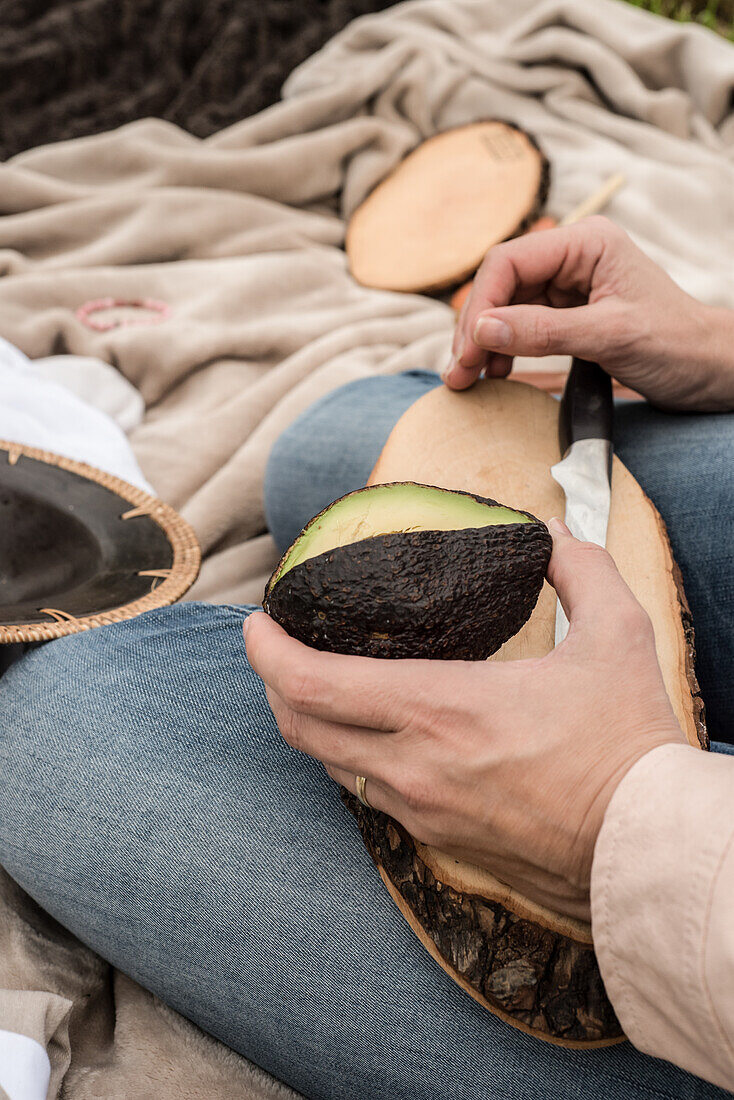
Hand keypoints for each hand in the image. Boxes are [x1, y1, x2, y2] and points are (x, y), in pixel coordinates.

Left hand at [244, 519, 684, 921]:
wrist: (646, 850)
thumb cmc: (628, 746)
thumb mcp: (617, 637)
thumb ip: (581, 569)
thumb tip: (555, 531)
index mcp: (440, 709)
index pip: (313, 684)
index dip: (266, 652)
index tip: (255, 623)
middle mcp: (413, 766)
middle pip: (299, 727)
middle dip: (272, 684)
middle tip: (275, 648)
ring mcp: (420, 811)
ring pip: (327, 766)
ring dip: (307, 723)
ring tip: (314, 685)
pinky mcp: (437, 841)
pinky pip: (367, 796)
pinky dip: (349, 759)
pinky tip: (370, 737)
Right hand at [445, 216, 733, 412]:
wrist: (709, 371)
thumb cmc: (675, 345)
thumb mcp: (609, 337)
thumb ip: (543, 332)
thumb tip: (482, 329)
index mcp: (586, 242)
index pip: (509, 261)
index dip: (481, 305)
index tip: (469, 349)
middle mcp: (572, 257)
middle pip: (501, 284)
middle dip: (475, 328)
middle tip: (458, 372)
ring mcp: (568, 286)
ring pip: (506, 308)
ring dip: (483, 342)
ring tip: (469, 378)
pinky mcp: (567, 315)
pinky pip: (521, 327)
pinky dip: (502, 350)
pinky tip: (495, 373)